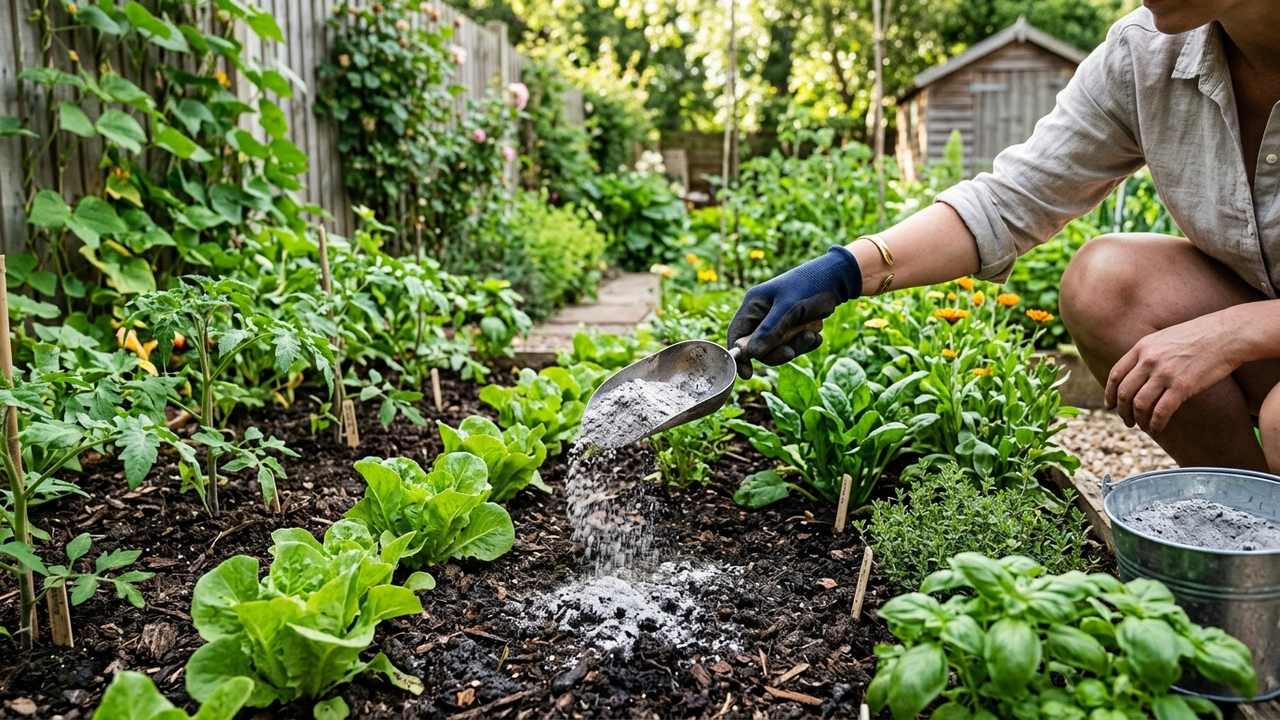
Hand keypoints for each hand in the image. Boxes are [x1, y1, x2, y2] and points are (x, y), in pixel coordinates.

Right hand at [727, 246, 862, 378]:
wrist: (836, 279)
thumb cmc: (809, 287)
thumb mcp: (789, 309)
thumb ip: (770, 331)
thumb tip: (751, 354)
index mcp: (753, 305)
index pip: (737, 334)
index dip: (739, 355)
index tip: (747, 374)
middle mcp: (762, 315)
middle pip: (758, 347)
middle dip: (776, 352)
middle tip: (792, 352)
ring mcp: (777, 322)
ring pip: (777, 348)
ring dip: (795, 347)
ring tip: (811, 337)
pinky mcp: (792, 327)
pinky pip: (792, 345)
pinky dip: (804, 344)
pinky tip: (816, 336)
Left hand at [1106, 314, 1241, 433]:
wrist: (1229, 333)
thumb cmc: (1201, 335)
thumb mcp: (1165, 337)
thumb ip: (1149, 353)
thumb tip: (1139, 373)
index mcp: (1142, 347)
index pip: (1116, 374)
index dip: (1109, 393)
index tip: (1110, 406)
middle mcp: (1149, 360)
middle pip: (1125, 393)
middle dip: (1123, 411)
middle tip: (1127, 421)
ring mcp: (1164, 374)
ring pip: (1140, 405)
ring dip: (1139, 420)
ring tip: (1143, 427)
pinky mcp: (1182, 386)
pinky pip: (1161, 412)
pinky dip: (1155, 424)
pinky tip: (1157, 429)